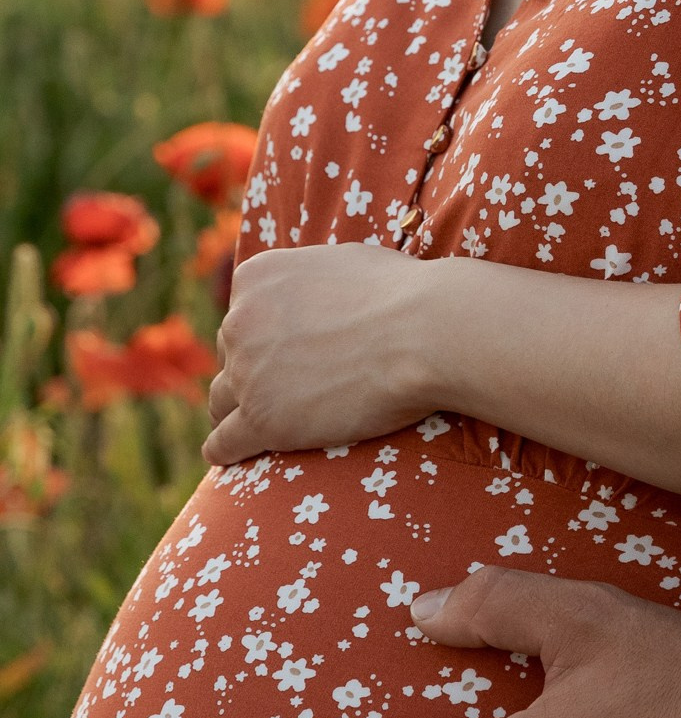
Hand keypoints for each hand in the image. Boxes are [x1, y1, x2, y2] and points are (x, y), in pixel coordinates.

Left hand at [204, 244, 436, 464]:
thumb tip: (307, 291)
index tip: (288, 352)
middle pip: (230, 357)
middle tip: (283, 388)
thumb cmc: (399, 293)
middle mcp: (240, 321)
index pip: (242, 314)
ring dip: (235, 411)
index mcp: (255, 278)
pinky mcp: (260, 420)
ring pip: (221, 401)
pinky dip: (223, 451)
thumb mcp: (338, 261)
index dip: (265, 336)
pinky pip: (222, 444)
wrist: (424, 331)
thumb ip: (305, 280)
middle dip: (251, 371)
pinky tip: (227, 456)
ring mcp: (247, 372)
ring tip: (252, 424)